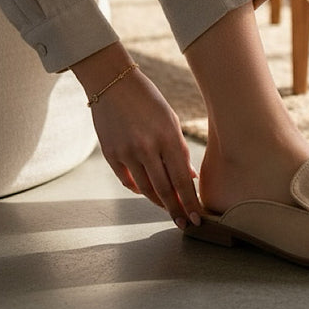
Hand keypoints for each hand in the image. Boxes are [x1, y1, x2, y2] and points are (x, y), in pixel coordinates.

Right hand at [72, 44, 202, 229]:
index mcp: (167, 137)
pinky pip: (127, 181)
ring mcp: (127, 152)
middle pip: (164, 190)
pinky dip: (139, 189)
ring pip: (146, 189)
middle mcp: (147, 148)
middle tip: (185, 224)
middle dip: (177, 210)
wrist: (113, 83)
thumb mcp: (170, 120)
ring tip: (170, 211)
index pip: (182, 180)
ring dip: (159, 203)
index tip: (198, 218)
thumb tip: (189, 179)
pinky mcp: (110, 154)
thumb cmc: (148, 100)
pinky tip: (147, 192)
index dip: (190, 202)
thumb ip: (179, 151)